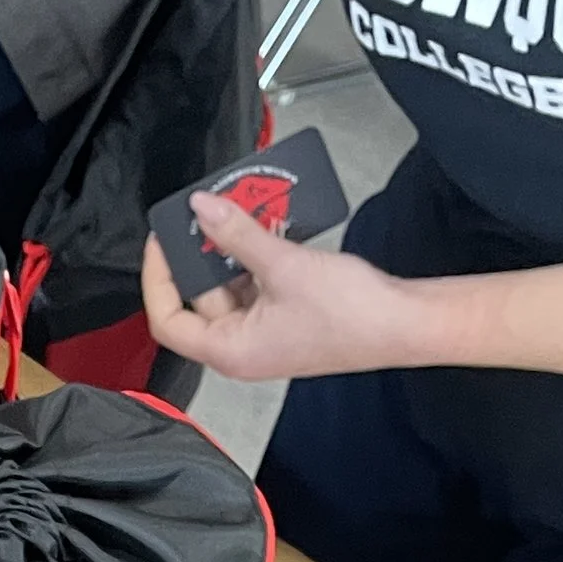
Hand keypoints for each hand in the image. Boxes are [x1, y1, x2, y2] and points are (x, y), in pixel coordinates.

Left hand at [142, 189, 425, 381]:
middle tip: (206, 214)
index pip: (167, 320)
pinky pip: (257, 286)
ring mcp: (264, 335)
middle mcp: (241, 350)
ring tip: (240, 212)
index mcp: (229, 352)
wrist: (404, 324)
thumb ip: (238, 235)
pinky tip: (268, 227)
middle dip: (202, 254)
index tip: (162, 241)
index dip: (157, 279)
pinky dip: (257, 258)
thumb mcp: (284, 266)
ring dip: (233, 251)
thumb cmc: (352, 315)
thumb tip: (202, 209)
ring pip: (230, 288)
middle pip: (199, 298)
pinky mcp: (285, 319)